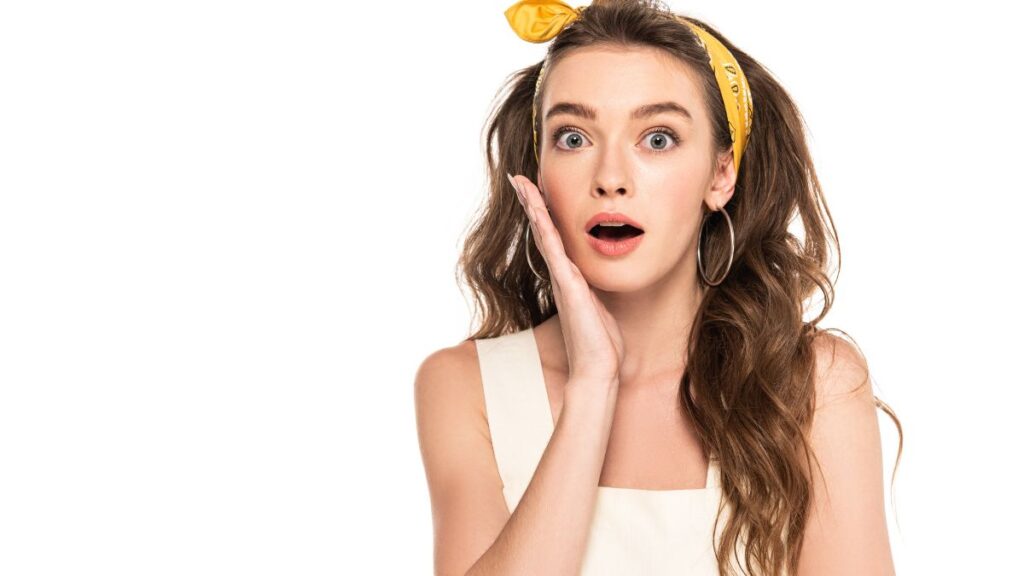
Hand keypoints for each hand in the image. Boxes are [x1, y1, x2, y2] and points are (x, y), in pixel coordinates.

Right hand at [507, 172, 623, 389]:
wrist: (597, 368)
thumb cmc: (601, 342)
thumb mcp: (602, 306)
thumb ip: (598, 289)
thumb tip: (602, 279)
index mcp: (569, 277)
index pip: (553, 238)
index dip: (544, 213)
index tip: (536, 190)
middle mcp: (561, 275)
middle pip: (542, 230)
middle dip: (531, 202)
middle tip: (519, 177)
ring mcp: (563, 279)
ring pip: (544, 235)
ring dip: (533, 208)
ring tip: (522, 184)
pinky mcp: (569, 287)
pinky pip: (555, 251)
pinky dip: (545, 229)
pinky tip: (538, 211)